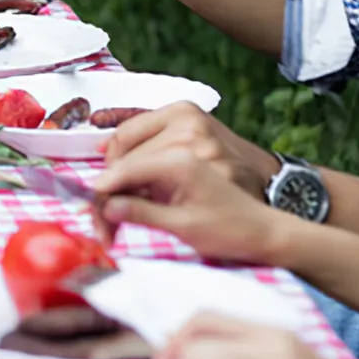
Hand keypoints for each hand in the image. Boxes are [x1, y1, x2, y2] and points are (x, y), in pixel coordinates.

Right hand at [91, 125, 285, 261]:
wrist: (263, 225)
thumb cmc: (231, 229)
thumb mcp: (185, 227)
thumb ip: (142, 214)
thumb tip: (107, 207)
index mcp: (181, 156)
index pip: (124, 170)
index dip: (102, 198)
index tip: (94, 222)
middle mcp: (181, 133)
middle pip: (122, 157)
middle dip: (108, 192)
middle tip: (106, 229)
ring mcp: (183, 129)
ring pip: (128, 149)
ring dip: (119, 180)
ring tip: (119, 215)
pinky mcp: (184, 133)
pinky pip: (144, 145)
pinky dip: (133, 169)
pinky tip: (133, 193)